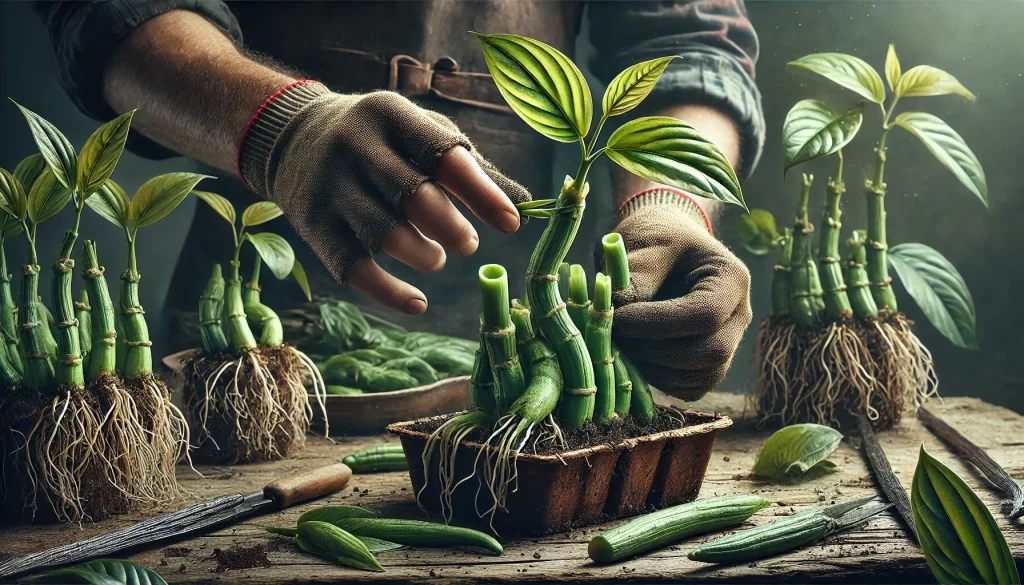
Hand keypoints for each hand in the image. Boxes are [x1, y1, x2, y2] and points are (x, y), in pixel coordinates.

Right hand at [239, 84, 530, 313]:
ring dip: (424, 256)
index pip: (445, 155)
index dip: (483, 193)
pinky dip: (390, 293)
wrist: (293, 138)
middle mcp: (356, 147)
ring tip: (436, 258)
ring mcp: (331, 188)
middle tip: (469, 244)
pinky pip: (355, 269)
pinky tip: (418, 302)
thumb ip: (471, 169)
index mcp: (392, 116)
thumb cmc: (383, 142)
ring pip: (385, 234)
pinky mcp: (315, 227)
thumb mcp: (420, 135)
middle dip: (451, 227)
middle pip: (414, 196)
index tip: (513, 224)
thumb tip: (528, 205)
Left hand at [597, 188, 751, 400]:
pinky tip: (632, 361)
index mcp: (732, 279)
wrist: (664, 246)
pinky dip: (660, 382)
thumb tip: (614, 314)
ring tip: (619, 349)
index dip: (657, 323)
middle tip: (615, 338)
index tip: (617, 319)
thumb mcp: (645, 244)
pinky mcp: (709, 363)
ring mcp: (729, 342)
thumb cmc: (655, 238)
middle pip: (712, 353)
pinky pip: (691, 387)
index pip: (705, 314)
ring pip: (702, 377)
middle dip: (657, 352)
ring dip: (655, 372)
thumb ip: (634, 278)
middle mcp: (739, 315)